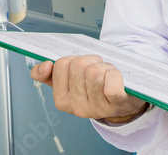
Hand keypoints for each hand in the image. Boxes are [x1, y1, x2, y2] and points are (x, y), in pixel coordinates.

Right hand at [30, 55, 147, 121]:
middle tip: (96, 70)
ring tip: (106, 74)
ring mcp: (97, 108)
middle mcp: (77, 107)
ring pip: (94, 72)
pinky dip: (114, 76)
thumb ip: (49, 74)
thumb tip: (44, 65)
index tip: (77, 68)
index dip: (72, 60)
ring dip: (103, 66)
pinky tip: (115, 79)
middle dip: (89, 61)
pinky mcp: (117, 104)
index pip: (60, 65)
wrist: (123, 103)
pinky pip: (111, 86)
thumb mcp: (69, 81)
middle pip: (78, 65)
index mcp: (62, 100)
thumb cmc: (95, 86)